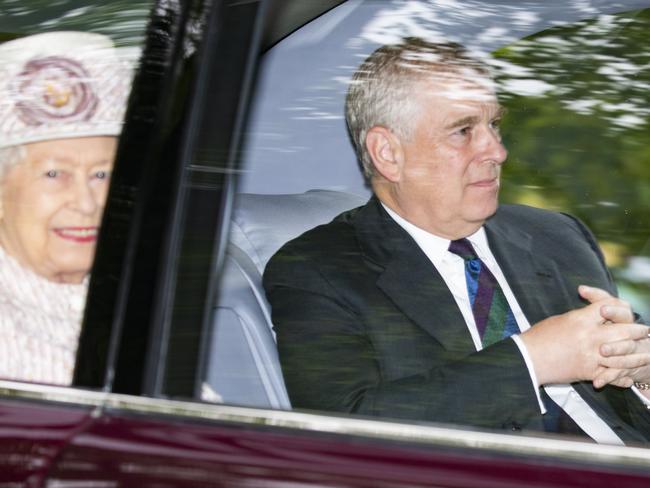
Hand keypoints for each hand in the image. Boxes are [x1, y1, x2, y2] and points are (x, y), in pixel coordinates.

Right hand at [520, 286, 647, 385]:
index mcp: (580, 319)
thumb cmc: (539, 337)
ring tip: (644, 354)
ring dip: (636, 354)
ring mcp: (591, 355)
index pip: (609, 307)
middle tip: (643, 331)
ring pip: (624, 354)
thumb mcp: (560, 320)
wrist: (528, 359)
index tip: (623, 310)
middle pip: (624, 329)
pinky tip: (627, 377)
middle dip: (637, 330)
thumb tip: (593, 317)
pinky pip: (612, 374)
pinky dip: (621, 376)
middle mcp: (590, 336)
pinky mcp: (589, 372)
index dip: (617, 306)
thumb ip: (580, 318)